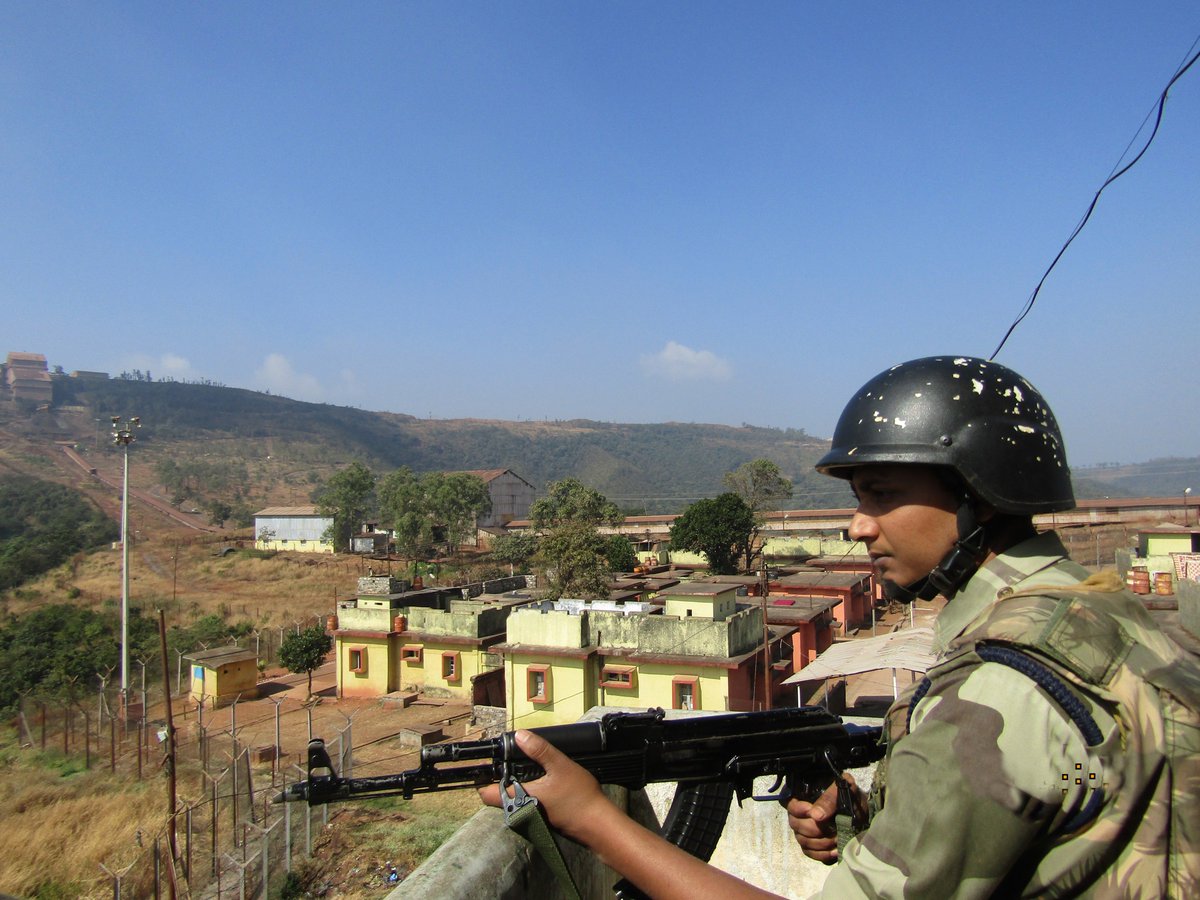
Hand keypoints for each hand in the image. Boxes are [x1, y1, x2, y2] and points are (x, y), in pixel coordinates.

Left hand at [478, 729, 613, 842]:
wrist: (598, 823)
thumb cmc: (579, 797)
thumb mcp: (560, 766)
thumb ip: (539, 750)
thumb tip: (520, 736)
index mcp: (519, 799)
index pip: (487, 794)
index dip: (483, 778)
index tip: (487, 763)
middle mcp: (521, 811)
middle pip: (499, 795)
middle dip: (502, 777)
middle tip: (512, 758)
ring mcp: (531, 816)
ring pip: (513, 799)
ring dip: (517, 784)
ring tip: (528, 765)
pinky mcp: (542, 818)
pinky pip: (526, 803)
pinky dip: (529, 791)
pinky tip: (543, 779)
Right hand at [786, 774, 862, 864]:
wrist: (861, 812)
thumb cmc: (851, 796)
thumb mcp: (844, 790)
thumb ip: (829, 799)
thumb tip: (815, 815)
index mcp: (804, 796)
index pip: (790, 804)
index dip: (798, 809)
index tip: (811, 811)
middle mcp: (800, 815)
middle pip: (795, 824)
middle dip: (815, 829)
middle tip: (832, 829)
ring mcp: (804, 831)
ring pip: (803, 840)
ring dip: (821, 842)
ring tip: (837, 839)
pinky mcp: (812, 846)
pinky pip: (810, 853)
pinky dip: (822, 854)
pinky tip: (835, 850)